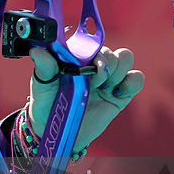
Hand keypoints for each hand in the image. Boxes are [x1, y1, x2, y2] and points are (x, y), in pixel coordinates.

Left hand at [27, 46, 144, 150]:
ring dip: (117, 71)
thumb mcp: (42, 86)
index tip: (85, 65)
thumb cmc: (47, 104)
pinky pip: (137, 78)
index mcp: (76, 57)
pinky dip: (131, 82)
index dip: (92, 51)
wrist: (59, 131)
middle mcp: (93, 64)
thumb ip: (44, 68)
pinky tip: (115, 93)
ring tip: (102, 88)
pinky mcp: (120, 94)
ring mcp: (108, 78)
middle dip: (105, 64)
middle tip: (92, 82)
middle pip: (111, 49)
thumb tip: (37, 51)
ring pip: (126, 57)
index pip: (92, 41)